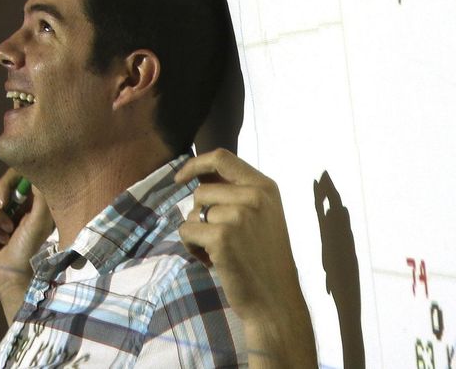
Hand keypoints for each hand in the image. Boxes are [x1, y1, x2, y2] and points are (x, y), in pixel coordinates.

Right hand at [0, 168, 53, 316]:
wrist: (13, 276)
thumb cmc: (30, 248)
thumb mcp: (40, 221)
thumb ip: (40, 197)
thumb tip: (34, 176)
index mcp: (28, 200)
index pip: (11, 177)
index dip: (4, 186)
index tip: (6, 204)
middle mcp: (12, 205)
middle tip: (9, 230)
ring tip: (3, 241)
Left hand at [176, 149, 315, 366]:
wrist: (275, 298)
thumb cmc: (264, 258)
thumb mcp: (262, 215)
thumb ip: (238, 193)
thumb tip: (198, 176)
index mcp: (265, 187)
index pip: (222, 157)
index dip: (195, 164)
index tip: (181, 178)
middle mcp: (254, 196)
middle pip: (201, 191)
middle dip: (200, 214)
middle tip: (218, 239)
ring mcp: (238, 216)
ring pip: (192, 212)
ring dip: (197, 233)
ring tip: (219, 252)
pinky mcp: (221, 237)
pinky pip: (186, 231)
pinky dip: (191, 248)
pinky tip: (212, 261)